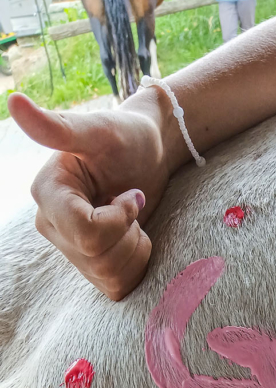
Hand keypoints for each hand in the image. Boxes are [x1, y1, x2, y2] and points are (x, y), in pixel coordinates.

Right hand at [8, 91, 174, 299]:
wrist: (148, 157)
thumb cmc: (127, 138)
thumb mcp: (99, 130)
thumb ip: (59, 127)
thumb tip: (15, 102)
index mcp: (47, 194)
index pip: (86, 233)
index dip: (119, 218)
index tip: (130, 193)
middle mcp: (52, 225)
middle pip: (98, 257)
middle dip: (128, 232)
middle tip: (132, 202)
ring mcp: (70, 249)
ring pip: (110, 274)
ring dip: (135, 246)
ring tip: (132, 219)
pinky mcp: (91, 266)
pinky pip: (118, 284)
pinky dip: (136, 263)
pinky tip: (132, 236)